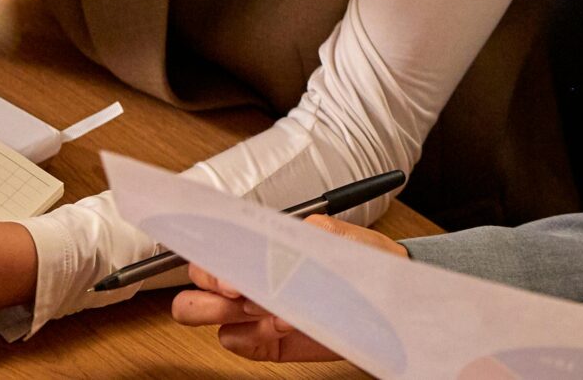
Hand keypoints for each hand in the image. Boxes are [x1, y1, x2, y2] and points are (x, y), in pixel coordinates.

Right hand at [173, 215, 405, 361]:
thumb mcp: (333, 240)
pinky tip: (281, 327)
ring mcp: (252, 312)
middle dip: (210, 292)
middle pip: (197, 286)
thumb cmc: (359, 261)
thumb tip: (271, 255)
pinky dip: (252, 337)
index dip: (210, 262)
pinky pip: (234, 343)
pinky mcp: (264, 341)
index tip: (230, 275)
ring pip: (207, 316)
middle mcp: (248, 279)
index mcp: (259, 247)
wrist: (385, 297)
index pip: (214, 249)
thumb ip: (299, 241)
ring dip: (231, 315)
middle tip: (241, 295)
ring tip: (269, 311)